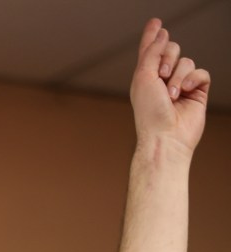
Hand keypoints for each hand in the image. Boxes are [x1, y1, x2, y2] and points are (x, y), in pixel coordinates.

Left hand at [130, 18, 210, 156]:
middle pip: (172, 49)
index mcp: (145, 76)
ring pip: (187, 61)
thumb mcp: (144, 77)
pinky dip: (193, 80)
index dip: (153, 36)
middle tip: (161, 74)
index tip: (156, 22)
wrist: (166, 135)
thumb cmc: (150, 112)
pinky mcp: (197, 91)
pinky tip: (185, 93)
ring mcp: (181, 84)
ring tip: (172, 94)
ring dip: (178, 76)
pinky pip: (201, 72)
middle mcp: (163, 79)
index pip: (150, 50)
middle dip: (168, 57)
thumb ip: (151, 53)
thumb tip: (161, 33)